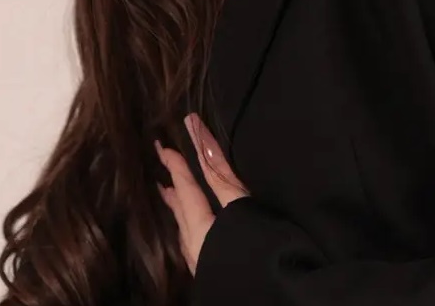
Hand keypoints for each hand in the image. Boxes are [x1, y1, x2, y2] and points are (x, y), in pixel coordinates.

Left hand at [155, 113, 250, 275]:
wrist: (272, 300)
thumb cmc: (258, 253)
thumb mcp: (241, 208)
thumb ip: (222, 177)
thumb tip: (202, 145)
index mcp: (201, 228)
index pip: (188, 188)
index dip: (177, 164)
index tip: (165, 144)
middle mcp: (195, 245)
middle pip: (182, 209)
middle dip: (174, 186)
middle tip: (163, 165)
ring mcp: (200, 262)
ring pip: (185, 228)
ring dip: (179, 208)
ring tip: (171, 194)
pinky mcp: (210, 273)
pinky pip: (192, 243)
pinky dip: (189, 228)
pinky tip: (192, 232)